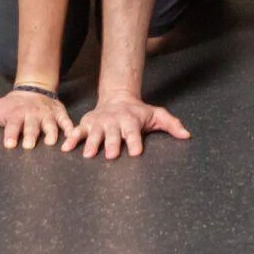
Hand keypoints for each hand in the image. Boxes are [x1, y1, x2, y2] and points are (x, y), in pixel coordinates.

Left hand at [0, 86, 74, 149]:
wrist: (33, 89)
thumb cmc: (10, 105)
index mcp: (16, 114)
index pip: (12, 125)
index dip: (10, 134)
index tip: (9, 145)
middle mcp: (32, 114)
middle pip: (31, 125)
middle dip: (30, 135)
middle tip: (28, 146)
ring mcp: (47, 114)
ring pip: (50, 124)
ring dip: (51, 132)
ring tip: (51, 142)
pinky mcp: (59, 113)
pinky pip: (66, 120)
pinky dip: (69, 127)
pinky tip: (72, 134)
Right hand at [63, 95, 191, 159]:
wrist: (117, 98)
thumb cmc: (138, 112)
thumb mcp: (156, 115)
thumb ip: (171, 124)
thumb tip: (187, 135)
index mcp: (131, 120)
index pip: (133, 132)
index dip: (134, 141)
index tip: (135, 152)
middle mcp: (114, 121)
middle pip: (113, 134)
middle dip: (112, 144)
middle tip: (111, 155)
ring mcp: (100, 122)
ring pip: (95, 133)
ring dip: (91, 143)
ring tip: (88, 155)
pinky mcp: (87, 124)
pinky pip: (78, 131)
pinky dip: (72, 139)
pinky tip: (66, 148)